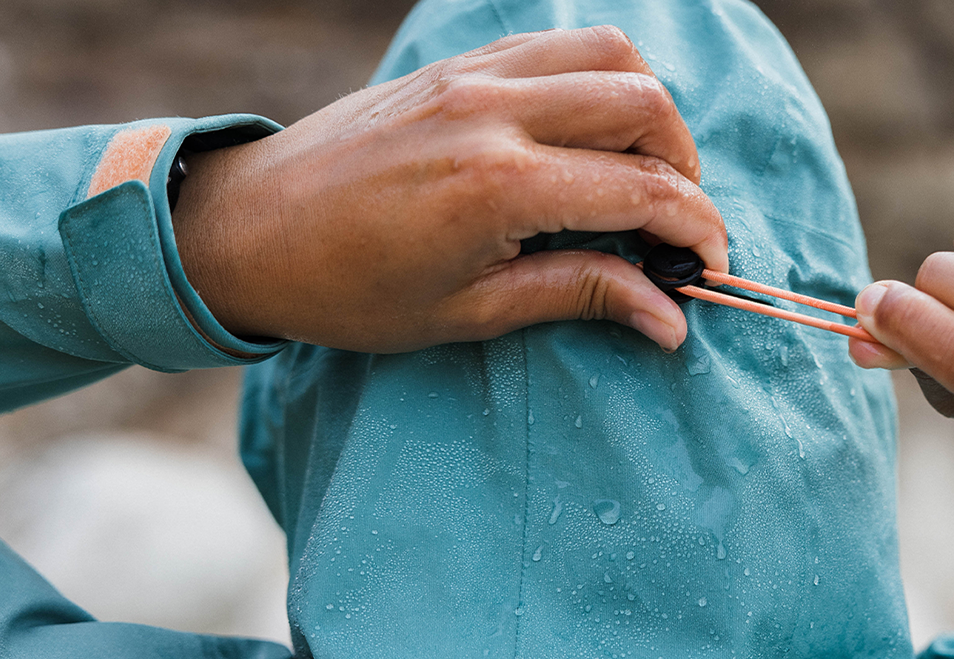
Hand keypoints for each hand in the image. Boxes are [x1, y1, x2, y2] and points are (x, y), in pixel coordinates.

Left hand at [172, 26, 726, 353]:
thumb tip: (672, 319)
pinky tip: (588, 133)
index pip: (643, 190)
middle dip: (684, 166)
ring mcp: (474, 75)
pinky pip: (556, 44)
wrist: (247, 230)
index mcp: (500, 184)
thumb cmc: (349, 288)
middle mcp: (494, 112)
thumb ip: (581, 296)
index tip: (707, 269)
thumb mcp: (470, 311)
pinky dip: (594, 78)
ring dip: (649, 108)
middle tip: (676, 223)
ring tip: (641, 169)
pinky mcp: (457, 63)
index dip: (697, 231)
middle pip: (643, 103)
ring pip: (609, 52)